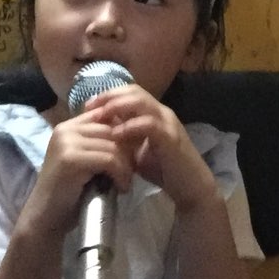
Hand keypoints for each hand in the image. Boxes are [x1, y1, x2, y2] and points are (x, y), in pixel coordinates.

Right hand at [20, 109, 135, 235]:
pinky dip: (120, 174)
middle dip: (127, 151)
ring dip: (126, 166)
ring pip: (113, 146)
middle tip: (130, 172)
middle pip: (112, 130)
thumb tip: (133, 133)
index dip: (124, 133)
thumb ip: (100, 144)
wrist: (44, 218)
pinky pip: (109, 160)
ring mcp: (66, 142)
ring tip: (125, 182)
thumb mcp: (87, 161)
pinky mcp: (70, 159)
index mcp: (68, 126)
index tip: (131, 154)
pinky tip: (121, 187)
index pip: (106, 115)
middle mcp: (65, 129)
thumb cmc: (69, 193)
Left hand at [88, 85, 218, 212]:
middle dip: (109, 97)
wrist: (190, 187)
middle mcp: (163, 113)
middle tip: (90, 107)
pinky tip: (116, 134)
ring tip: (99, 116)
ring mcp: (168, 124)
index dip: (109, 95)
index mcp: (155, 114)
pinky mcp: (171, 138)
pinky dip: (130, 126)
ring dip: (117, 107)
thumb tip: (101, 132)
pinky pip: (149, 124)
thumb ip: (125, 139)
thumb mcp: (137, 151)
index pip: (131, 92)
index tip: (89, 105)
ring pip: (141, 102)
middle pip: (134, 91)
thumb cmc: (163, 170)